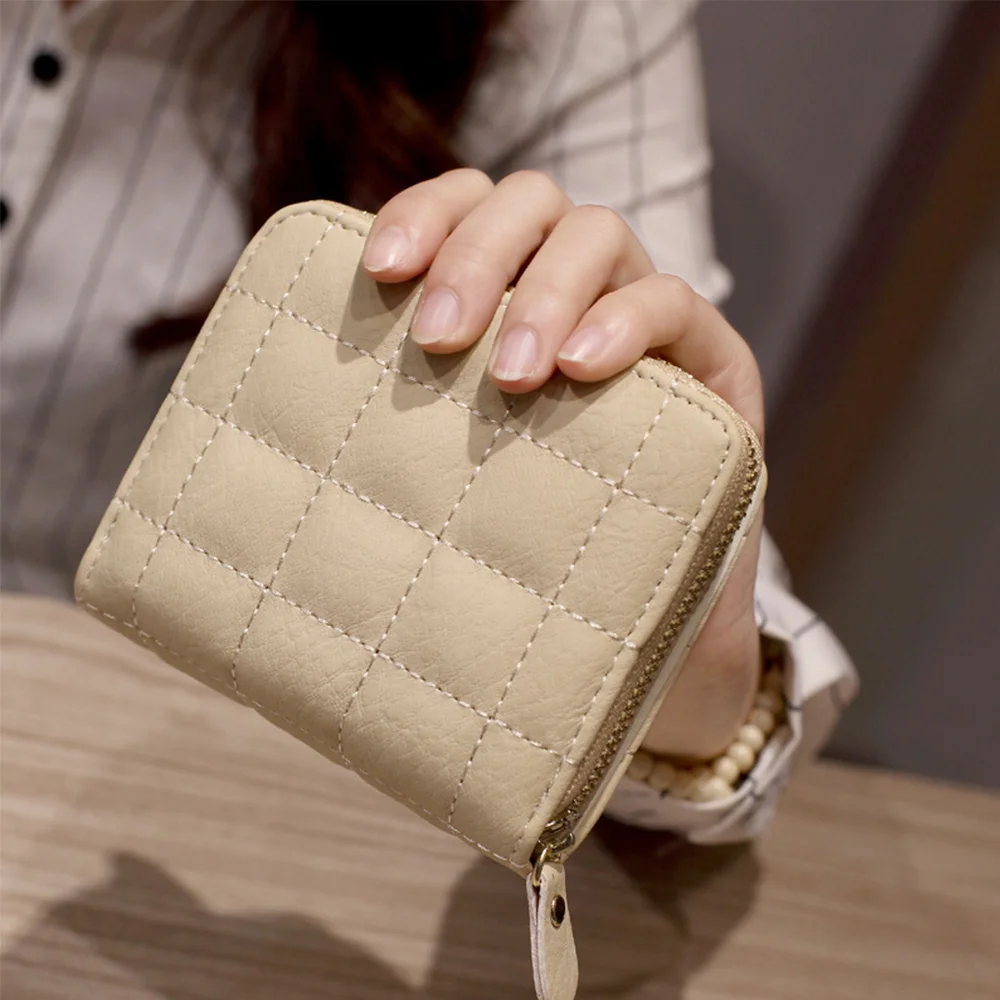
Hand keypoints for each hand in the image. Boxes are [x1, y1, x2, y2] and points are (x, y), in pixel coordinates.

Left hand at [363, 168, 763, 760]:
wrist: (636, 628)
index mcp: (507, 302)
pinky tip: (581, 373)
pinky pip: (678, 304)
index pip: (466, 207)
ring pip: (601, 235)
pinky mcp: (713, 366)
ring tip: (509, 376)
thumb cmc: (524, 552)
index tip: (380, 273)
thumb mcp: (442, 487)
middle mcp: (576, 293)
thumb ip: (380, 449)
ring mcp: (645, 323)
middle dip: (478, 257)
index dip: (423, 215)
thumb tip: (245, 458)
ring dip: (546, 294)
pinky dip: (626, 323)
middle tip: (438, 341)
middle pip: (530, 203)